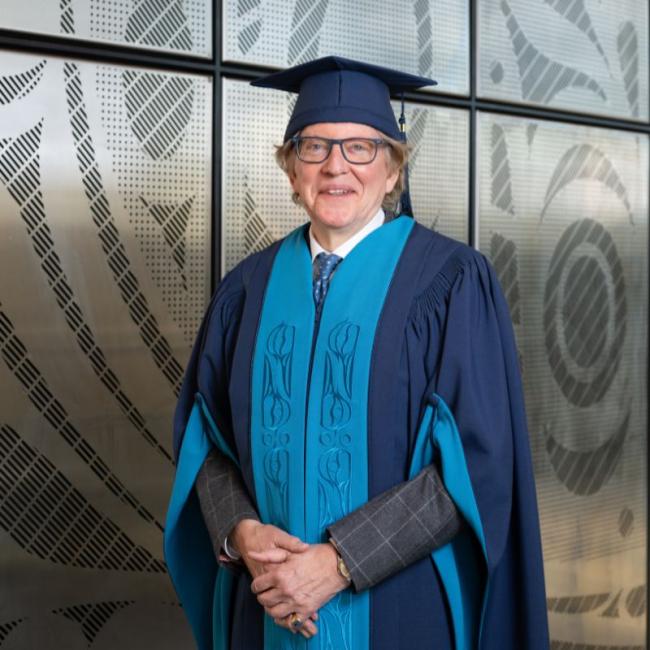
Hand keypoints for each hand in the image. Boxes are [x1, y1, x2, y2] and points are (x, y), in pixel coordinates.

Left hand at [230, 520, 316, 637]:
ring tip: (275, 602)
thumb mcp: (290, 551)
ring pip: (274, 613)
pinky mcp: (306, 610)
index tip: (260, 585)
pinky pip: (290, 621)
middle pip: (264, 600)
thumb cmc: (314, 555)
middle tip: (266, 593)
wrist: (336, 565)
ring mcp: (295, 602)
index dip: (257, 585)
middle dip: (262, 596)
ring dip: (271, 608)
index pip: (257, 586)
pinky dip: (286, 618)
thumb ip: (269, 555)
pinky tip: (286, 610)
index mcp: (279, 574)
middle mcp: (285, 590)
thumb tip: (251, 553)